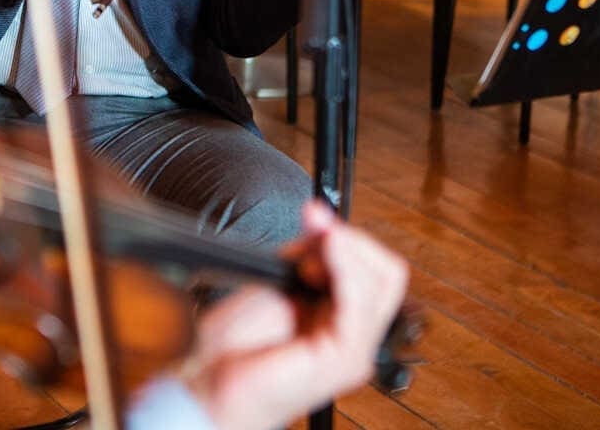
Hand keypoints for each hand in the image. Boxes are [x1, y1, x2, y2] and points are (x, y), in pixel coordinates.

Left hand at [181, 201, 409, 429]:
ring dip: (344, 250)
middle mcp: (355, 336)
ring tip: (312, 247)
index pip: (378, 270)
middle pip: (388, 273)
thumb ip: (309, 258)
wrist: (211, 378)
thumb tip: (326, 230)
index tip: (316, 219)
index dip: (350, 238)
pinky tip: (328, 249)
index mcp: (344, 320)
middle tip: (315, 229)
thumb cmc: (237, 344)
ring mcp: (354, 349)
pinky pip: (358, 303)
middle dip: (351, 240)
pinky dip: (344, 267)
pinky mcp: (343, 357)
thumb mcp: (279, 283)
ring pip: (381, 282)